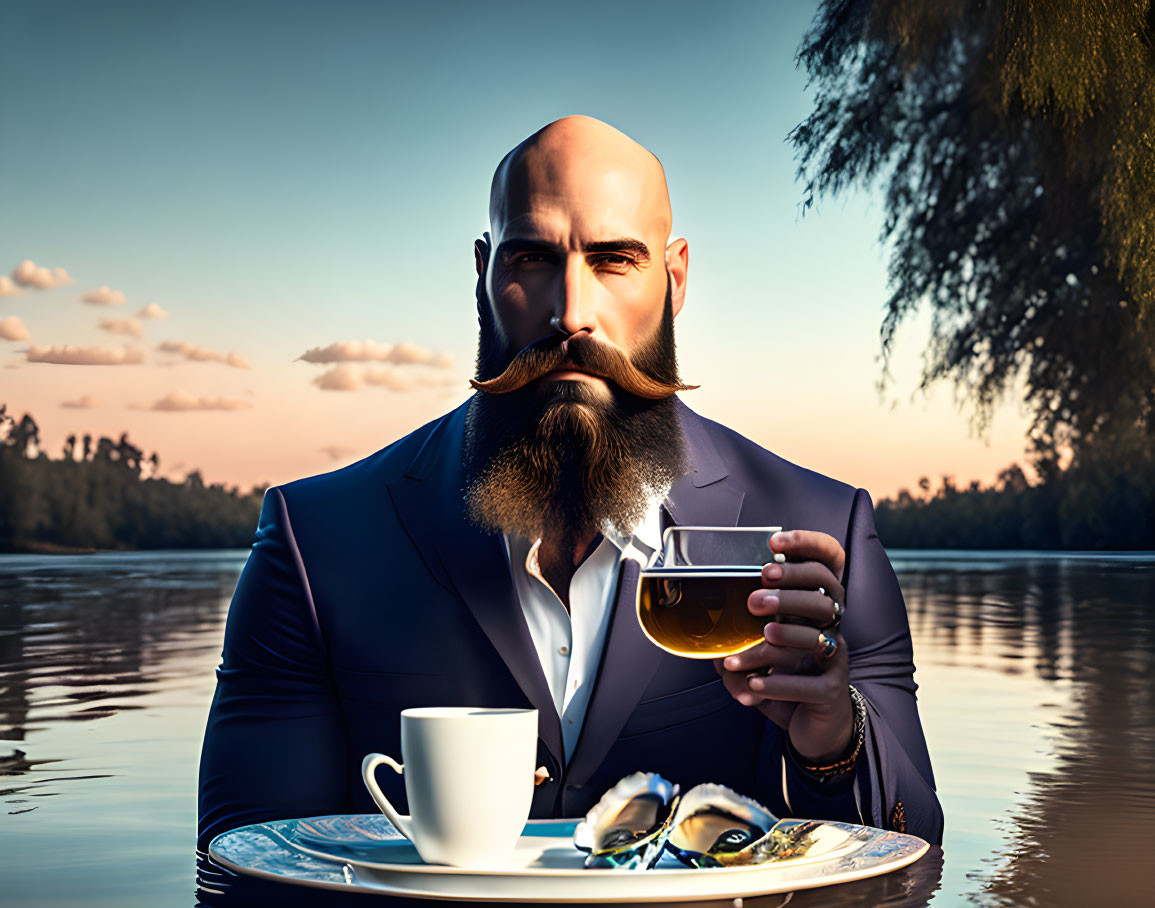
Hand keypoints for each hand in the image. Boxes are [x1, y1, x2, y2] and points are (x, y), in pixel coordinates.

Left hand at [713, 529, 852, 762]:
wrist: (816, 728)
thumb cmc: (786, 679)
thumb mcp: (763, 650)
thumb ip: (740, 633)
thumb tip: (702, 623)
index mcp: (813, 609)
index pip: (826, 564)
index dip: (807, 545)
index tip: (773, 541)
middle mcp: (830, 628)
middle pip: (821, 600)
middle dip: (787, 596)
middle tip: (754, 601)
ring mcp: (835, 659)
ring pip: (814, 640)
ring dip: (779, 642)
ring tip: (752, 646)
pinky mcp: (833, 691)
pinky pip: (809, 684)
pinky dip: (778, 684)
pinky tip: (753, 685)